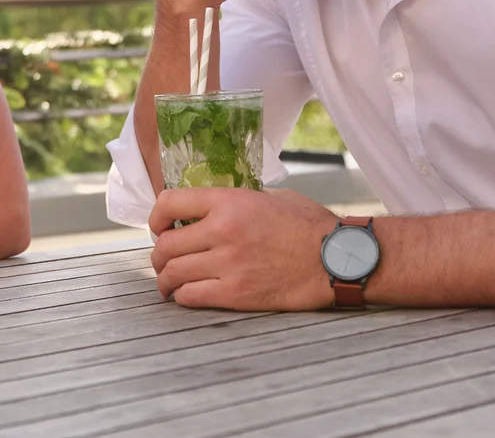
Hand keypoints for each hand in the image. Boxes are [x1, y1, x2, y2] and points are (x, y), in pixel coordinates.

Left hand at [149, 188, 341, 310]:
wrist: (338, 259)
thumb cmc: (311, 226)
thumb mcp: (272, 197)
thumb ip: (238, 201)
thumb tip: (213, 207)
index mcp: (230, 201)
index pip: (169, 202)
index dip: (156, 217)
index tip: (160, 226)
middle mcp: (223, 230)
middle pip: (165, 244)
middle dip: (158, 254)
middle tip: (164, 259)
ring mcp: (228, 264)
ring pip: (172, 273)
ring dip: (165, 279)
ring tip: (168, 282)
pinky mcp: (237, 294)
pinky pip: (190, 296)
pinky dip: (182, 296)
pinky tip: (187, 295)